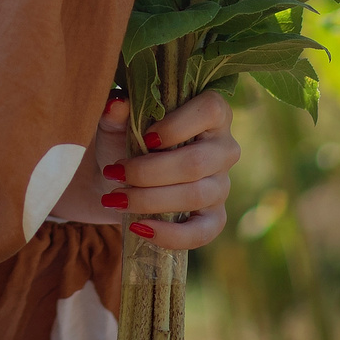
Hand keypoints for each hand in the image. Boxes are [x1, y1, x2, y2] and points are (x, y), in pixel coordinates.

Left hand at [48, 91, 236, 250]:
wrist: (118, 180)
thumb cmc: (124, 141)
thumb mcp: (116, 124)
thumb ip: (117, 112)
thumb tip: (117, 104)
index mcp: (211, 113)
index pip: (210, 111)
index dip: (177, 126)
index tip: (144, 138)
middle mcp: (224, 148)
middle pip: (196, 162)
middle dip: (149, 172)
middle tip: (115, 173)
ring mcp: (222, 185)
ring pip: (195, 196)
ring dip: (150, 200)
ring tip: (115, 199)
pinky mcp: (214, 217)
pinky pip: (203, 232)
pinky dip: (169, 234)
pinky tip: (138, 227)